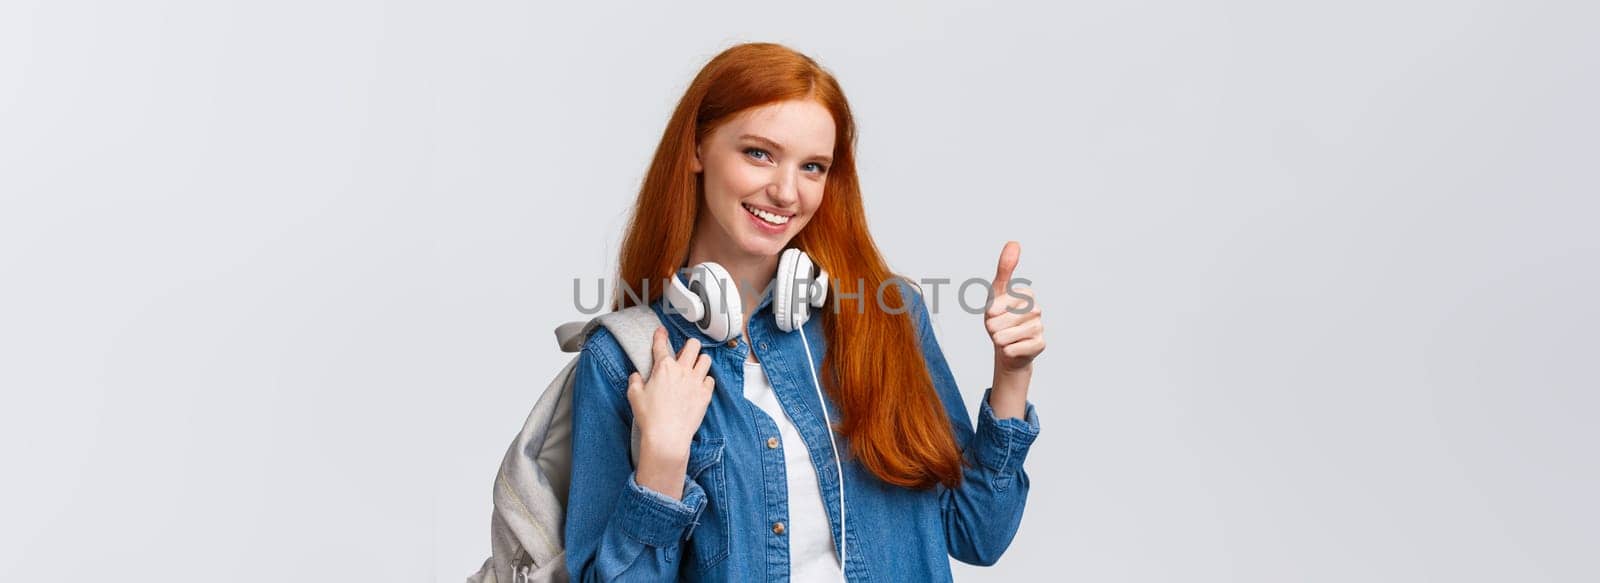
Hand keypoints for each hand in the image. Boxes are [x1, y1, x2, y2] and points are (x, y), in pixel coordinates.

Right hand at [627, 326, 713, 497]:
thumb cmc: (650, 418)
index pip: (661, 344)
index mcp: (663, 367)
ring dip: (700, 361)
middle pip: (693, 345)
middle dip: (689, 346)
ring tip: (694, 367)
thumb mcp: (634, 396)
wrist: (667, 436)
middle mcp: (682, 370)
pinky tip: (699, 385)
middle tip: (685, 352)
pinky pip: (711, 379)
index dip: (660, 335)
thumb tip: (636, 376)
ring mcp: (696, 381)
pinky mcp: (705, 394)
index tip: (661, 332)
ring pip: (706, 359)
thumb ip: (635, 381)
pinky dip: (705, 380)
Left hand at [985, 241, 1044, 372]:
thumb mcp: (997, 292)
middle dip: (994, 326)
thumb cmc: (998, 317)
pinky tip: (1011, 348)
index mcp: (1026, 294)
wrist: (1004, 346)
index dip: (994, 310)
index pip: (1005, 302)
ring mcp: (1040, 327)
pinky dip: (1007, 350)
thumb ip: (1005, 268)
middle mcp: (1037, 309)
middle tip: (996, 328)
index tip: (991, 314)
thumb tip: (1014, 242)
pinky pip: (1015, 349)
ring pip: (1010, 335)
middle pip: (1007, 319)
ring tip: (1002, 337)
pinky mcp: (1040, 345)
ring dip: (999, 338)